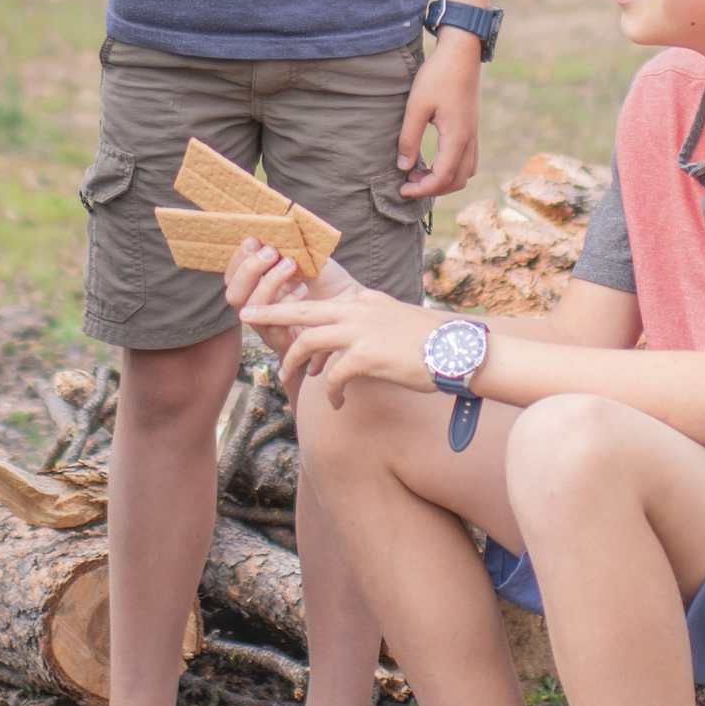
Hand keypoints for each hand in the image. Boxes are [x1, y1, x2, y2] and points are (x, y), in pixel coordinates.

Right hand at [220, 240, 346, 364]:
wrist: (354, 305)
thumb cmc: (329, 281)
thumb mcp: (306, 258)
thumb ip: (287, 245)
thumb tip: (272, 221)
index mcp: (258, 287)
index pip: (233, 276)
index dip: (238, 258)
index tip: (255, 239)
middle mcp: (259, 309)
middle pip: (233, 295)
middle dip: (248, 270)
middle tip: (271, 252)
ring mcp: (270, 326)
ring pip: (250, 310)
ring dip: (268, 282)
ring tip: (291, 264)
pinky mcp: (287, 342)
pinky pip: (274, 326)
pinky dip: (287, 302)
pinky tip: (304, 288)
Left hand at [243, 263, 434, 400]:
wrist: (458, 353)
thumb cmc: (433, 346)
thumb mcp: (397, 324)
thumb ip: (371, 326)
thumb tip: (353, 345)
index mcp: (365, 300)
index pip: (322, 303)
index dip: (296, 312)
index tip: (276, 314)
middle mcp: (359, 309)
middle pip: (302, 309)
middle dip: (271, 312)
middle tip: (246, 315)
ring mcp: (361, 330)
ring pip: (308, 341)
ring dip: (294, 361)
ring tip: (289, 378)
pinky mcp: (365, 355)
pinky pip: (332, 377)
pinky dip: (329, 393)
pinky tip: (336, 404)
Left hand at [395, 33, 483, 200]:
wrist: (462, 52)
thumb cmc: (438, 76)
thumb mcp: (416, 106)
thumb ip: (409, 138)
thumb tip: (403, 167)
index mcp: (456, 137)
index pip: (442, 178)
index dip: (422, 189)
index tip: (401, 189)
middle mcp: (469, 139)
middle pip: (457, 181)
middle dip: (433, 188)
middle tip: (408, 181)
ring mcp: (473, 133)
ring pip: (466, 172)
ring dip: (445, 180)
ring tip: (420, 171)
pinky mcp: (472, 127)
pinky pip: (469, 159)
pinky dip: (453, 168)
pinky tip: (434, 159)